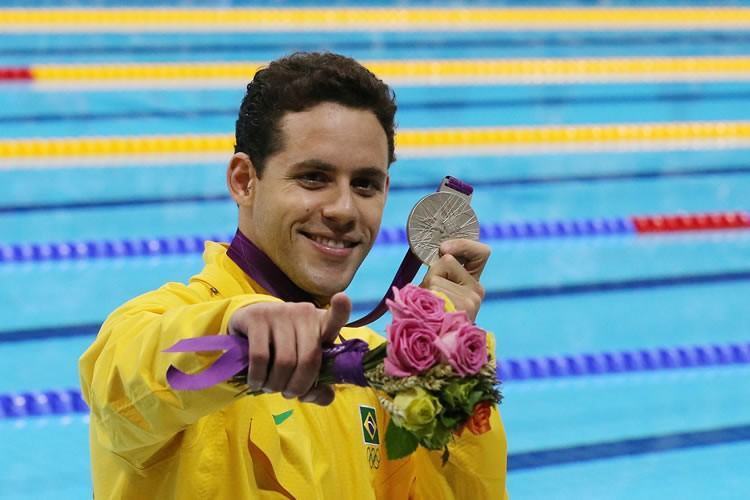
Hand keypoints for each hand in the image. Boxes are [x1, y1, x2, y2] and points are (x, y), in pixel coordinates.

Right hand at [228, 292, 351, 405]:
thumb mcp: (302, 363)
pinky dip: (258, 377)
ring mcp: (280, 313)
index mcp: (322, 324)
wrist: (249, 326)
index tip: (341, 298)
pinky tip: (256, 382)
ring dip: (276, 385)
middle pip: (309, 359)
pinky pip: (260, 356)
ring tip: (271, 388)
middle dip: (298, 386)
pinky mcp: (257, 317)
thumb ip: (317, 385)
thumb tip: (321, 397)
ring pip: (284, 361)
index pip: (335, 317)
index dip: (341, 309)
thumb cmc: (284, 348)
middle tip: (288, 394)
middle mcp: (304, 314)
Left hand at [420, 239, 489, 321]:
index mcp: (473, 285)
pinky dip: (422, 294)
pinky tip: (427, 312)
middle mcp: (476, 292)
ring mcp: (470, 300)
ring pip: (436, 274)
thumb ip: (443, 271)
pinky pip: (432, 285)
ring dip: (425, 288)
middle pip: (448, 260)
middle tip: (430, 296)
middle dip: (433, 272)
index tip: (444, 248)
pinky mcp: (460, 305)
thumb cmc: (428, 316)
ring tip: (427, 308)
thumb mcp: (437, 289)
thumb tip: (443, 251)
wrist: (428, 346)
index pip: (481, 252)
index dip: (463, 244)